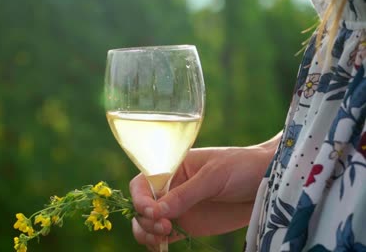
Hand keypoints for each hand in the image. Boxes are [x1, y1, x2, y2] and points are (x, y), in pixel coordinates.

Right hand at [129, 136, 279, 248]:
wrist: (269, 182)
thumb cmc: (242, 167)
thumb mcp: (213, 176)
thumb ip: (185, 194)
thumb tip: (156, 211)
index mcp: (171, 167)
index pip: (142, 183)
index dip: (140, 199)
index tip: (153, 212)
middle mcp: (170, 188)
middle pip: (141, 207)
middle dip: (145, 219)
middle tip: (165, 228)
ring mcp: (178, 208)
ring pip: (148, 224)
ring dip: (148, 233)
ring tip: (164, 237)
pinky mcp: (188, 226)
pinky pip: (164, 237)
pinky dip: (158, 244)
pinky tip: (163, 247)